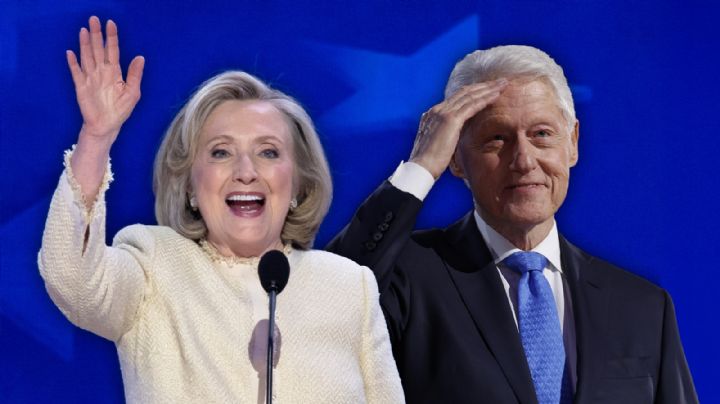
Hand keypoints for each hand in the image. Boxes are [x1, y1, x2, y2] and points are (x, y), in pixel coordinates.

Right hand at [66, 16, 143, 146]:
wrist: (106, 127)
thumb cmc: (120, 111)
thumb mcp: (132, 94)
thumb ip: (135, 75)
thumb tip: (140, 57)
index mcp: (115, 73)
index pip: (113, 51)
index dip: (112, 37)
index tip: (110, 24)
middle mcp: (102, 72)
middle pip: (98, 49)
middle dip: (96, 34)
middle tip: (94, 19)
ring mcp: (90, 78)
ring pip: (87, 57)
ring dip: (84, 44)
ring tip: (83, 30)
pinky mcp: (80, 87)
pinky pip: (76, 72)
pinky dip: (73, 63)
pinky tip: (70, 53)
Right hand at [409, 78, 506, 178]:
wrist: (420, 168)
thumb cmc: (429, 163)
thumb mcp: (437, 144)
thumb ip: (445, 135)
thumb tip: (452, 137)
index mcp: (433, 114)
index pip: (457, 98)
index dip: (474, 93)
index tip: (487, 90)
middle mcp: (438, 110)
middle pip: (464, 92)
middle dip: (483, 86)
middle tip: (499, 81)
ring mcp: (443, 113)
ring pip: (470, 96)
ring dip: (488, 89)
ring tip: (503, 84)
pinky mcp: (450, 120)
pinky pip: (471, 106)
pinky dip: (485, 99)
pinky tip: (496, 96)